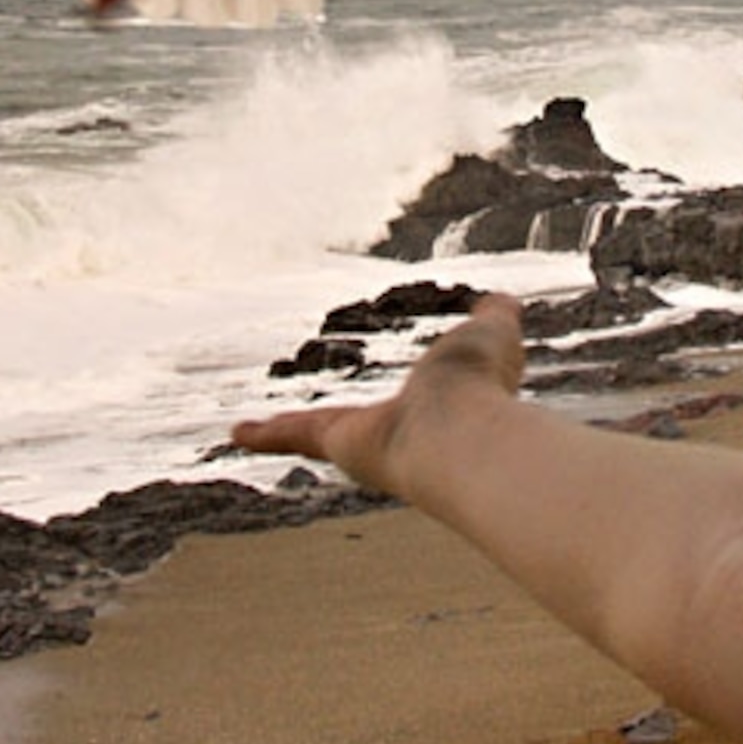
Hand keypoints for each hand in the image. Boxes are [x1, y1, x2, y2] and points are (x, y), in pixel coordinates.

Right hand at [230, 291, 527, 497]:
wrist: (459, 431)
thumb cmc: (481, 385)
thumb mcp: (492, 336)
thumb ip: (495, 319)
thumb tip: (505, 302)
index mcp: (435, 408)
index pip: (412, 404)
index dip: (406, 400)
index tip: (394, 404)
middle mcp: (395, 433)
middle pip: (351, 428)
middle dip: (326, 427)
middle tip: (304, 425)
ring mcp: (361, 441)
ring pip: (314, 433)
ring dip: (285, 434)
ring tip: (252, 434)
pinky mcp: (332, 441)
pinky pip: (293, 436)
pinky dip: (265, 436)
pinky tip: (238, 434)